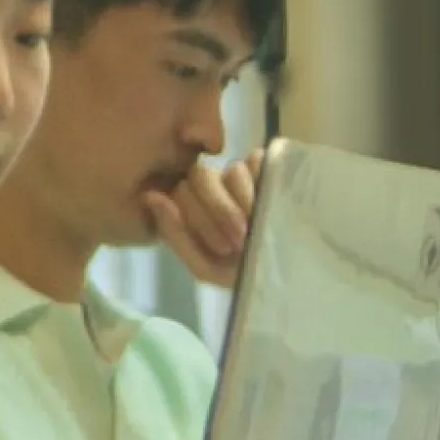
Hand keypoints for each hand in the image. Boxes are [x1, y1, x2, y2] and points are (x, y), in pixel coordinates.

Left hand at [149, 149, 260, 289]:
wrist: (288, 276)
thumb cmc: (243, 273)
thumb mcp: (205, 266)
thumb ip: (175, 234)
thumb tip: (151, 196)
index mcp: (192, 206)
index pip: (180, 192)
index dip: (198, 219)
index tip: (222, 250)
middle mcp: (213, 185)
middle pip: (201, 175)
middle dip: (221, 211)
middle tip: (240, 242)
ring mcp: (240, 174)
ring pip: (231, 171)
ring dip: (246, 205)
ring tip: (259, 231)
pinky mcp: (268, 166)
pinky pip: (256, 163)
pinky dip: (262, 188)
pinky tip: (272, 210)